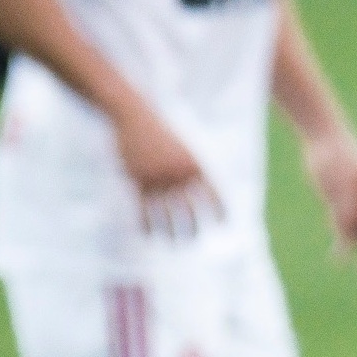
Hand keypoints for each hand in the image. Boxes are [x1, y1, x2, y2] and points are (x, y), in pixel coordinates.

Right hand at [113, 102, 220, 240]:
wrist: (132, 115)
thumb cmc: (160, 131)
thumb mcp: (182, 144)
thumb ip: (192, 166)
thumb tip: (202, 189)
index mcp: (194, 164)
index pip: (213, 194)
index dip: (219, 210)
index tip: (223, 223)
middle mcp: (178, 174)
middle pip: (191, 209)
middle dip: (194, 226)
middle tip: (195, 237)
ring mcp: (158, 177)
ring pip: (167, 213)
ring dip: (171, 230)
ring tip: (174, 241)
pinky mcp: (138, 179)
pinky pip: (144, 207)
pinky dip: (147, 222)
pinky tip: (149, 233)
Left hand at [303, 131, 356, 267]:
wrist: (321, 138)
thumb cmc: (335, 153)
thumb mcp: (342, 174)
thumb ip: (348, 200)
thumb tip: (351, 224)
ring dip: (356, 246)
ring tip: (338, 253)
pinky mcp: (346, 209)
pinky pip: (348, 234)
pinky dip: (344, 247)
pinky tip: (336, 258)